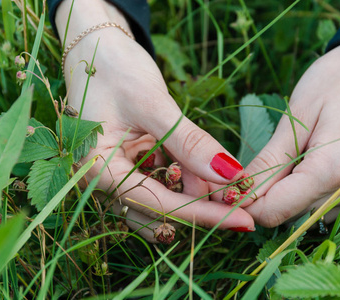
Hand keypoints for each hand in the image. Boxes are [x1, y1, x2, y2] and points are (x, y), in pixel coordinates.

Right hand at [55, 0, 253, 241]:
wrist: (96, 51)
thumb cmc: (114, 70)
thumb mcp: (152, 103)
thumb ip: (188, 142)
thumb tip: (230, 174)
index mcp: (98, 170)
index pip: (157, 205)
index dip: (203, 215)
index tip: (244, 221)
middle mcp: (103, 182)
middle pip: (158, 214)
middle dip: (200, 207)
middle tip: (238, 194)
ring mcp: (116, 176)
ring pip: (161, 203)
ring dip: (194, 194)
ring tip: (222, 176)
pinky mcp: (129, 167)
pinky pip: (160, 184)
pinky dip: (185, 180)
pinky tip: (202, 167)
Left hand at [242, 42, 339, 226]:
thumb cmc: (337, 81)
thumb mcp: (296, 116)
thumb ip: (269, 161)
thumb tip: (239, 193)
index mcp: (332, 170)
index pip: (274, 211)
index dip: (246, 204)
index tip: (231, 187)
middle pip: (290, 216)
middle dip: (264, 199)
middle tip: (255, 169)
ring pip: (307, 214)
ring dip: (287, 196)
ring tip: (286, 161)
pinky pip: (326, 204)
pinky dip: (307, 192)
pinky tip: (305, 166)